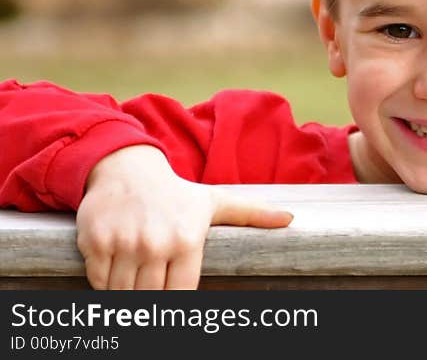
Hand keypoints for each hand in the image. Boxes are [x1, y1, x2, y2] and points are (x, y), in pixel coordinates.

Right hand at [76, 145, 292, 289]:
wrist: (126, 170)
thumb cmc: (176, 193)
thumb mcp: (215, 201)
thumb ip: (252, 214)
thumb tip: (290, 218)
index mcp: (187, 240)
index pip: (181, 296)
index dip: (176, 299)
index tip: (173, 291)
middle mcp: (155, 244)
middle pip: (151, 298)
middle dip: (151, 296)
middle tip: (153, 279)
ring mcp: (123, 244)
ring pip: (123, 295)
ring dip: (127, 292)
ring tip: (137, 272)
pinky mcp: (95, 243)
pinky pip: (98, 282)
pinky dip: (105, 282)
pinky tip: (117, 263)